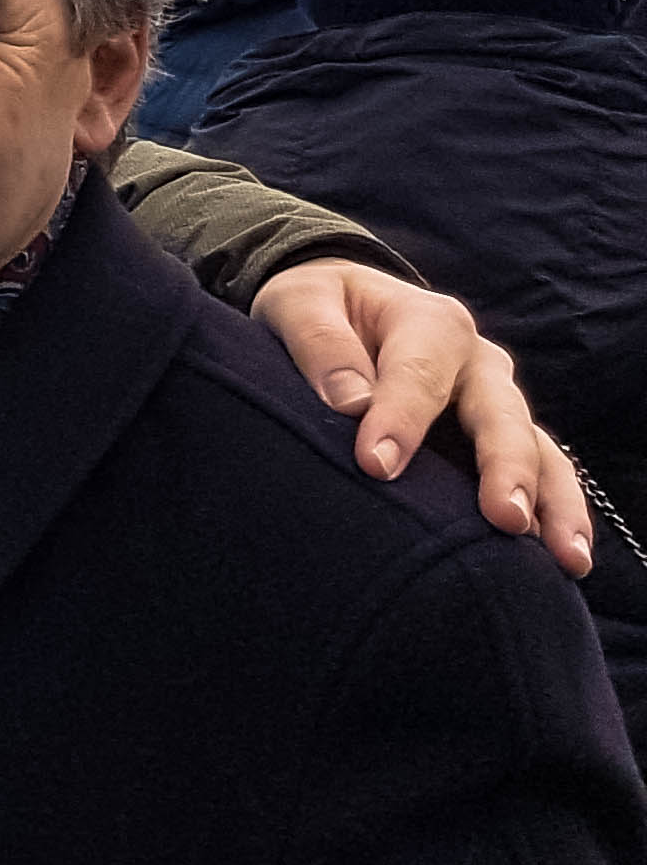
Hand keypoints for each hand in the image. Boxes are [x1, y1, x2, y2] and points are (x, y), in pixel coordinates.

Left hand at [252, 258, 591, 576]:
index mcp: (429, 323)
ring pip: (539, 451)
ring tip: (565, 559)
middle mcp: (477, 363)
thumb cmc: (317, 307)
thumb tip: (350, 403)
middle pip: (501, 415)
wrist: (343, 307)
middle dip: (506, 467)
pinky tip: (563, 561)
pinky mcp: (498, 439)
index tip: (375, 466)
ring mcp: (496, 402)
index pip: (418, 375)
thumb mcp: (299, 302)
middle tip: (505, 518)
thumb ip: (319, 343)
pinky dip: (554, 514)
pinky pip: (541, 475)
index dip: (400, 420)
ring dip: (553, 505)